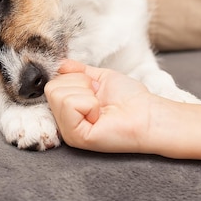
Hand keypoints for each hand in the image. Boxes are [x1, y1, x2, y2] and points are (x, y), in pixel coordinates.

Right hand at [45, 60, 159, 152]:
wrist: (148, 114)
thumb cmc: (129, 98)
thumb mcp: (99, 77)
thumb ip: (76, 71)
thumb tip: (59, 64)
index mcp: (68, 109)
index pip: (52, 82)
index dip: (76, 78)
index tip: (96, 88)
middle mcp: (64, 122)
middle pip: (52, 88)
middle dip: (80, 84)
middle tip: (99, 97)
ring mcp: (68, 131)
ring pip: (58, 95)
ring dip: (86, 94)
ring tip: (100, 107)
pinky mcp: (76, 137)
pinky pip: (69, 104)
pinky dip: (89, 103)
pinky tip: (100, 115)